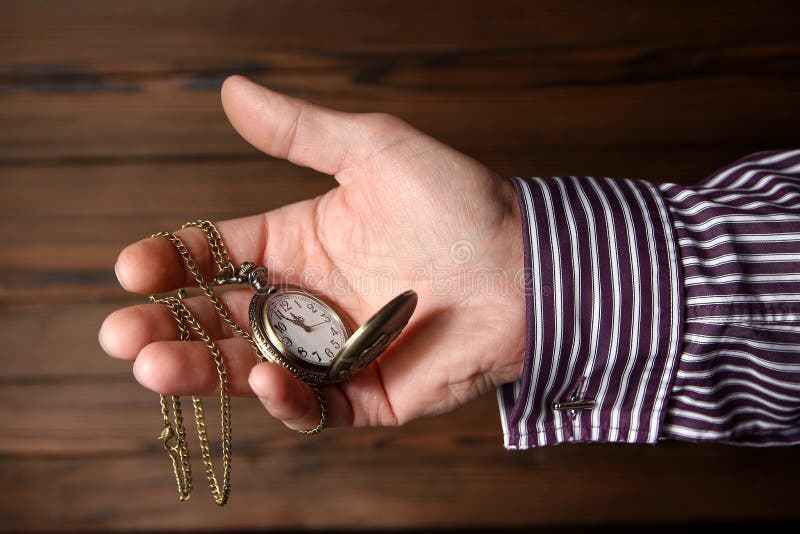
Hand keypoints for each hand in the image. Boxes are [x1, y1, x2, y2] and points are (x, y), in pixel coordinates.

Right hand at [99, 75, 525, 431]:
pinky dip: (285, 398)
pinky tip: (260, 378)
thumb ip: (300, 131)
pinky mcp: (367, 393)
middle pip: (219, 318)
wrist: (529, 263)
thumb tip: (230, 90)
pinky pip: (315, 405)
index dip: (172, 262)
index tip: (133, 265)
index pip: (216, 256)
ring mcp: (333, 350)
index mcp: (298, 243)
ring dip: (201, 369)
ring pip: (251, 366)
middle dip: (166, 326)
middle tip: (119, 333)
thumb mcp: (373, 150)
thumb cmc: (457, 202)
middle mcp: (306, 300)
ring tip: (152, 365)